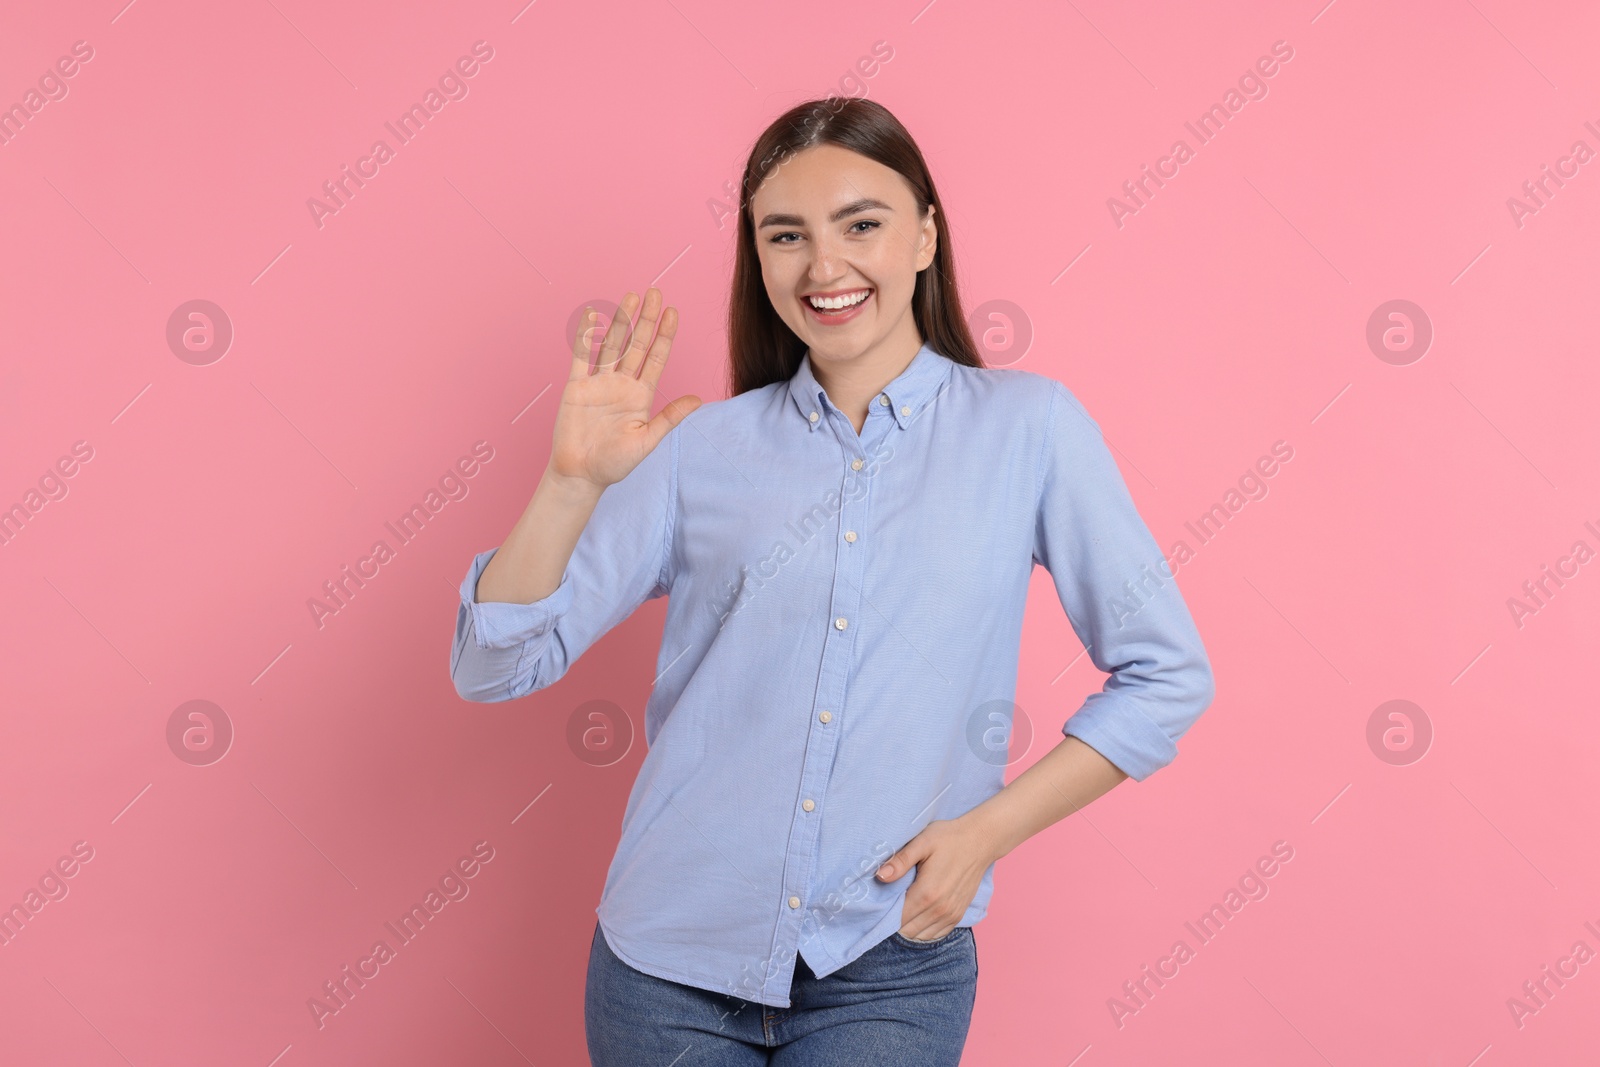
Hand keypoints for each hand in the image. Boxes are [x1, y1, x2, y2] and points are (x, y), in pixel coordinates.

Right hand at [547, 288, 700, 490]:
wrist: (581, 475)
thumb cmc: (615, 463)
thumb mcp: (648, 440)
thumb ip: (670, 417)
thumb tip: (699, 399)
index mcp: (641, 396)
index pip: (656, 358)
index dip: (665, 335)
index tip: (673, 312)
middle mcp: (621, 384)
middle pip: (636, 344)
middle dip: (646, 319)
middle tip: (656, 293)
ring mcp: (598, 383)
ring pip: (611, 345)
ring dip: (621, 321)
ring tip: (632, 298)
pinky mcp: (576, 387)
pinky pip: (581, 357)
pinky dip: (585, 336)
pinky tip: (593, 315)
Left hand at [877, 814, 1000, 940]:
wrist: (981, 840)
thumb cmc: (949, 838)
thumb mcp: (922, 842)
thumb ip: (900, 861)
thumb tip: (880, 876)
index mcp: (927, 893)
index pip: (898, 919)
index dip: (885, 914)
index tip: (879, 903)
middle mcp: (939, 909)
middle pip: (907, 930)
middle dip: (895, 921)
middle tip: (889, 904)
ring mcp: (951, 915)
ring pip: (921, 935)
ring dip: (909, 926)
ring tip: (904, 908)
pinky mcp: (958, 915)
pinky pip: (937, 934)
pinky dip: (925, 929)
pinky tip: (919, 915)